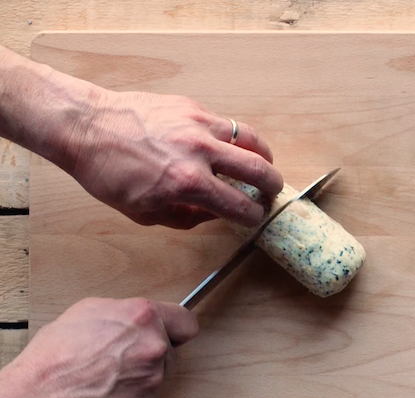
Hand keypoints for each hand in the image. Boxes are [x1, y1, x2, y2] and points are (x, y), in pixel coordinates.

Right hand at [0, 297, 197, 397]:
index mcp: (145, 318)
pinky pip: (146, 394)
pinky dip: (132, 392)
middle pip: (172, 348)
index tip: (172, 330)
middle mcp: (154, 347)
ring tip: (110, 371)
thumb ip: (125, 312)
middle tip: (126, 352)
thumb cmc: (57, 354)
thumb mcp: (90, 310)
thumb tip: (136, 317)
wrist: (41, 396)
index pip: (185, 320)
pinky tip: (108, 387)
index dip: (176, 326)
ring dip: (143, 371)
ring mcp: (152, 378)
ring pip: (159, 372)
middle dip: (155, 348)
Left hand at [63, 90, 282, 227]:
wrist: (87, 127)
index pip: (239, 205)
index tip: (255, 216)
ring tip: (261, 162)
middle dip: (272, 185)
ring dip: (262, 154)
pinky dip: (233, 137)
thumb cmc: (109, 173)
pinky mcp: (192, 107)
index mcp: (188, 183)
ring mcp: (198, 125)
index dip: (253, 216)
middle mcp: (200, 152)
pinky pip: (225, 123)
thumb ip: (186, 217)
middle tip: (272, 190)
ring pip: (249, 137)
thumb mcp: (144, 211)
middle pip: (258, 168)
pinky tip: (226, 145)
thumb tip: (213, 214)